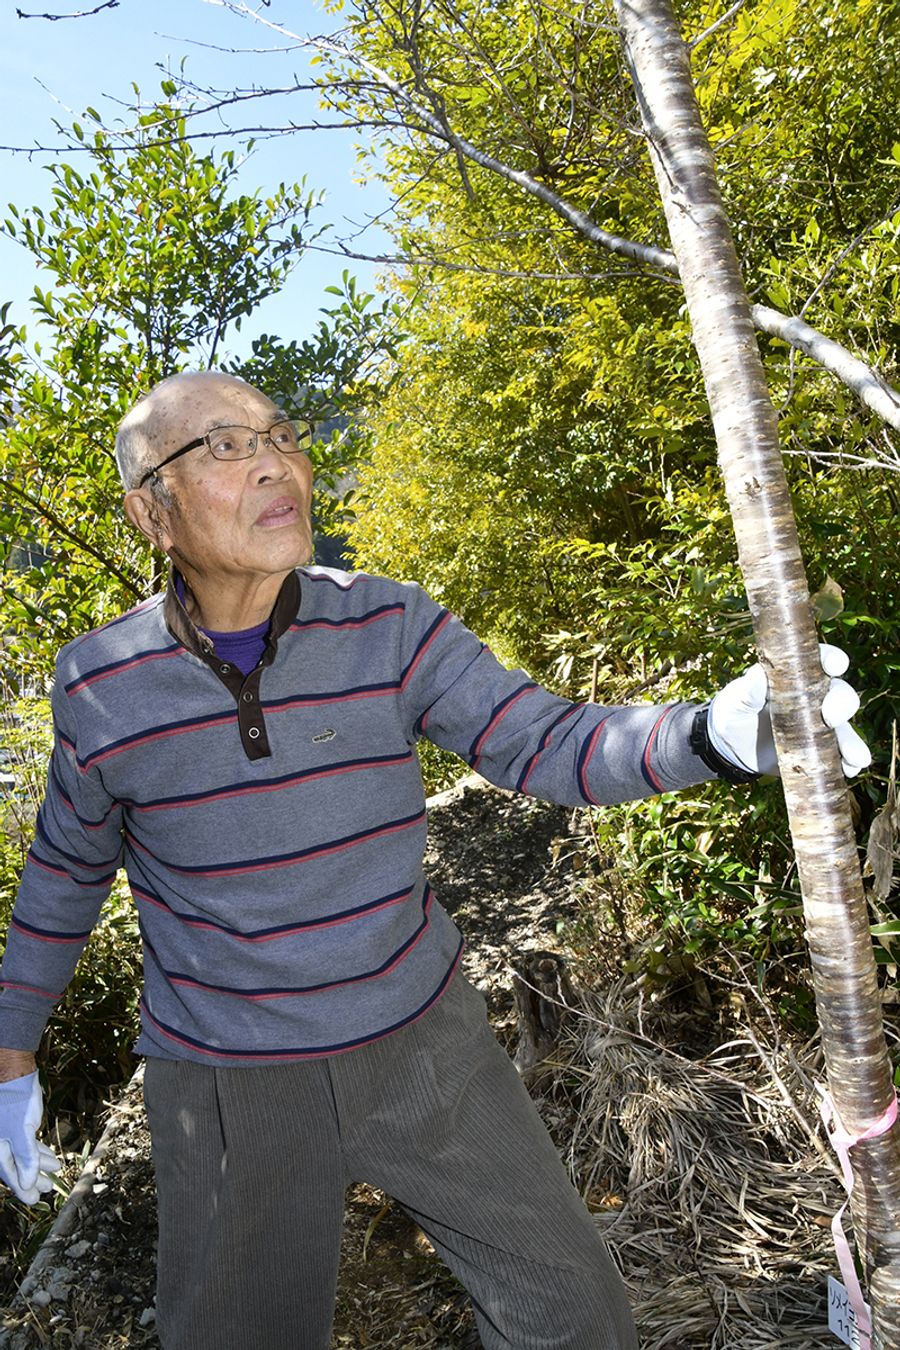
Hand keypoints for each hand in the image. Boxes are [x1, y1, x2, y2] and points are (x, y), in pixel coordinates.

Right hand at [0, 1072, 61, 1204]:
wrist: (15, 1074)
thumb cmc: (15, 1101)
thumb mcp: (21, 1132)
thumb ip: (24, 1158)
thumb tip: (27, 1182)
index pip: (10, 1174)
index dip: (22, 1188)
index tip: (34, 1200)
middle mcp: (1, 1143)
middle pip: (17, 1168)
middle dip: (33, 1179)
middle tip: (47, 1189)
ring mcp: (10, 1135)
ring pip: (24, 1156)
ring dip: (38, 1166)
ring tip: (54, 1174)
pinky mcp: (19, 1126)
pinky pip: (28, 1145)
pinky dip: (39, 1152)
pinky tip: (51, 1159)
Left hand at [708, 644, 870, 777]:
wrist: (730, 747)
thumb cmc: (734, 712)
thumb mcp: (736, 700)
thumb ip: (748, 690)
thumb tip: (758, 675)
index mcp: (795, 677)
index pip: (819, 662)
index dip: (832, 659)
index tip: (835, 665)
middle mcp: (814, 698)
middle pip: (840, 694)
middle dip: (842, 703)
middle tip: (830, 717)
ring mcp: (819, 725)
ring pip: (845, 728)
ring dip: (852, 741)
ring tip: (855, 757)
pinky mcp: (819, 750)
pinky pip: (841, 755)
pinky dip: (849, 762)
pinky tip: (850, 769)